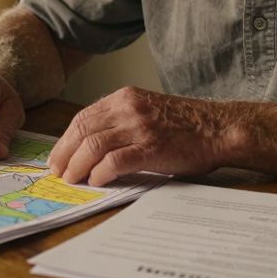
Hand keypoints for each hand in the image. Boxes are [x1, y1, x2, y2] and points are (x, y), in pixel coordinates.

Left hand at [48, 87, 227, 186]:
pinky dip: (100, 173)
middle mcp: (128, 108)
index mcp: (125, 97)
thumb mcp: (147, 110)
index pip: (83, 117)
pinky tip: (98, 181)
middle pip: (82, 131)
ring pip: (92, 146)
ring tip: (73, 180)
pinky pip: (114, 161)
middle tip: (58, 172)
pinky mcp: (150, 148)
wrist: (218, 128)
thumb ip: (121, 120)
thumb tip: (91, 145)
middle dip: (64, 154)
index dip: (65, 139)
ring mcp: (139, 127)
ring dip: (77, 166)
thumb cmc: (185, 124)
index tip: (58, 156)